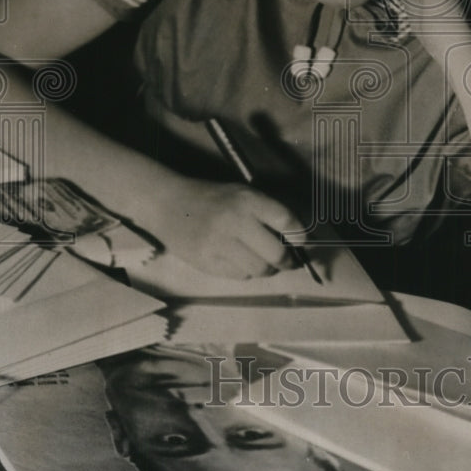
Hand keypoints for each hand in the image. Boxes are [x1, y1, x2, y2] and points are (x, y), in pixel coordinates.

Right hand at [153, 176, 306, 279]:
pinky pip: (240, 276)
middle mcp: (236, 222)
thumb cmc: (210, 198)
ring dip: (267, 269)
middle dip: (288, 261)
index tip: (302, 242)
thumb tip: (296, 238)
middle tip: (288, 261)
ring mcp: (220, 245)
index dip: (300, 235)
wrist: (168, 204)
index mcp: (247, 200)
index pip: (286, 221)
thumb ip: (267, 212)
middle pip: (277, 254)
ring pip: (260, 270)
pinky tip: (239, 260)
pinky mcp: (208, 263)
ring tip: (263, 262)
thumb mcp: (241, 194)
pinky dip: (246, 272)